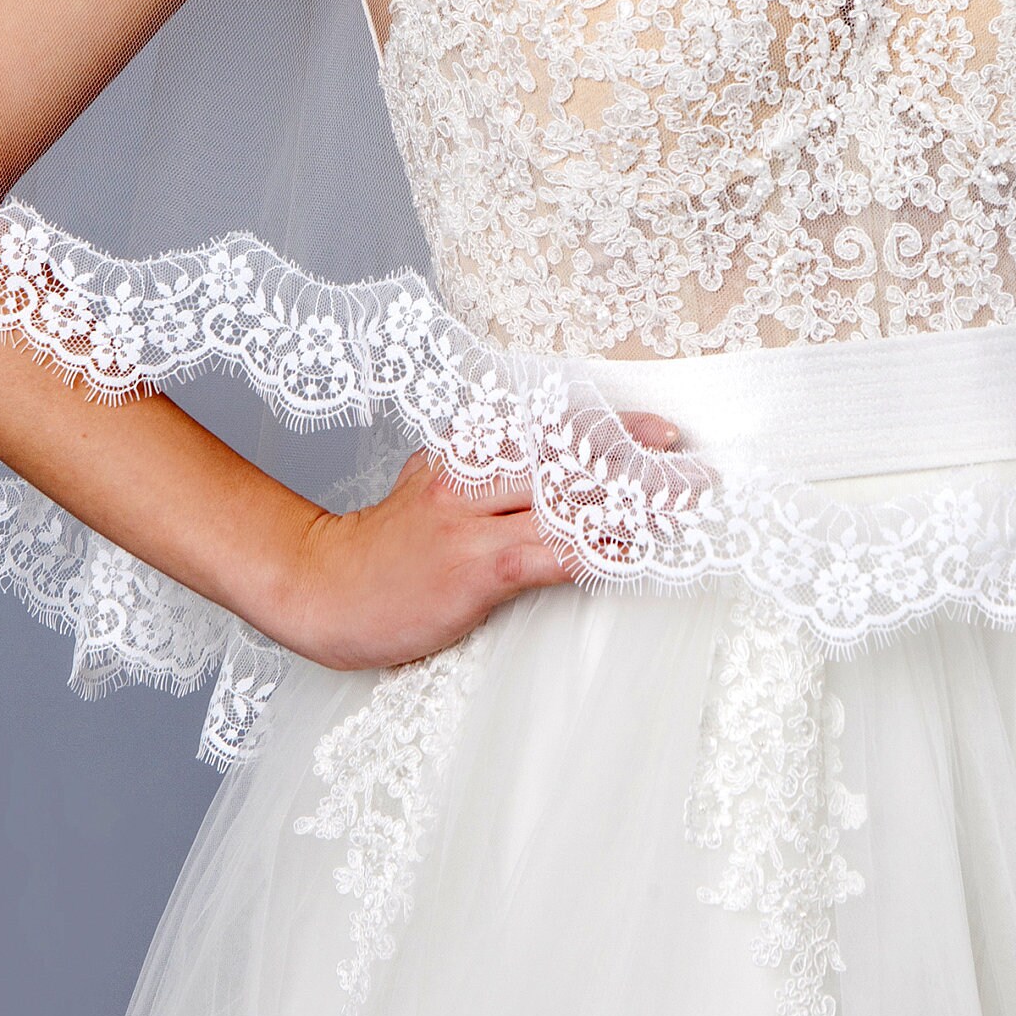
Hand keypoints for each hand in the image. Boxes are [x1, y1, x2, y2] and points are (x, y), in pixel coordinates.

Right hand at [278, 415, 679, 671]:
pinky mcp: (476, 564)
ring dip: (632, 503)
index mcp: (464, 447)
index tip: (661, 431)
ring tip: (681, 507)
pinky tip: (633, 553)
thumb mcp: (433, 487)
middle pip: (569, 455)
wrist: (324, 588)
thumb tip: (555, 476)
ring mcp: (473, 516)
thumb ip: (487, 473)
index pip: (551, 426)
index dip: (613, 426)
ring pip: (568, 499)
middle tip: (691, 467)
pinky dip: (599, 549)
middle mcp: (472, 470)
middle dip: (636, 459)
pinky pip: (553, 552)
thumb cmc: (389, 549)